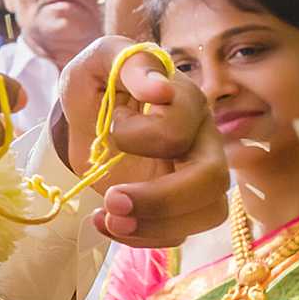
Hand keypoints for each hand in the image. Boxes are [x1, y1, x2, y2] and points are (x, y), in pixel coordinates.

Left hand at [55, 37, 228, 246]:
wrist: (85, 120)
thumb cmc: (98, 86)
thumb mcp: (98, 62)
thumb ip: (128, 62)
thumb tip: (159, 89)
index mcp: (187, 102)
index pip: (184, 127)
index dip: (144, 134)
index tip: (112, 127)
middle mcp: (202, 140)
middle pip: (213, 180)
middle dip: (161, 199)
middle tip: (111, 200)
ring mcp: (194, 177)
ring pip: (206, 214)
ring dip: (153, 225)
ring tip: (106, 217)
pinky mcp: (176, 207)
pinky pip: (176, 234)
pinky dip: (138, 237)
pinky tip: (103, 223)